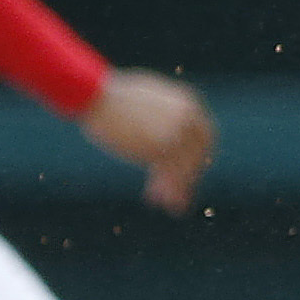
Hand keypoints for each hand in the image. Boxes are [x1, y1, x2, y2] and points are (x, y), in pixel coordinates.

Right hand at [79, 68, 214, 210]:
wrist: (96, 95)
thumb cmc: (113, 96)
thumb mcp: (148, 100)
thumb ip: (164, 113)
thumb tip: (163, 126)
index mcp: (188, 103)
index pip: (203, 135)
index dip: (195, 156)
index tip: (187, 171)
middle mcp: (189, 117)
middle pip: (197, 154)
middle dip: (188, 175)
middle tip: (176, 193)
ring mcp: (177, 132)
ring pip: (184, 167)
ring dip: (176, 188)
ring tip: (165, 204)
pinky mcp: (162, 146)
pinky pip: (171, 173)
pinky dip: (167, 189)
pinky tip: (155, 200)